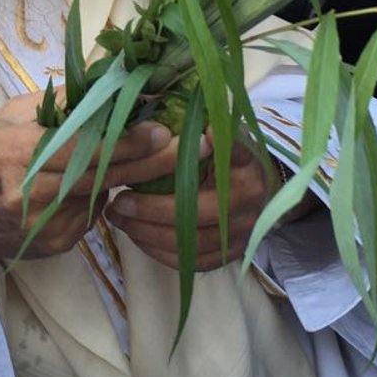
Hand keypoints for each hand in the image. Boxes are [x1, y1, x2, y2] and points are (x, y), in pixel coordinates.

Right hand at [0, 93, 175, 308]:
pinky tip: (109, 186)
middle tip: (191, 146)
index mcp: (16, 150)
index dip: (125, 140)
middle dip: (150, 161)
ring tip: (169, 159)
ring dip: (135, 179)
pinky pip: (94, 214)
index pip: (82, 145)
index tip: (162, 129)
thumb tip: (111, 78)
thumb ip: (58, 101)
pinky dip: (104, 198)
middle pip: (102, 174)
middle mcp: (28, 190)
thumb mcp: (9, 116)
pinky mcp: (56, 242)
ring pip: (103, 195)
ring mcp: (44, 222)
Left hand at [105, 139, 276, 270]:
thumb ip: (200, 126)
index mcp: (246, 164)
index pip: (237, 151)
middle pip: (196, 210)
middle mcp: (249, 199)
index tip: (204, 134)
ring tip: (117, 218)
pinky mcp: (230, 254)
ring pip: (189, 241)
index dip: (222, 144)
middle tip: (118, 202)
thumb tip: (171, 115)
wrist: (259, 192)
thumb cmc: (225, 158)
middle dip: (150, 209)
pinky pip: (190, 260)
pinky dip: (158, 250)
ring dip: (146, 232)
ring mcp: (242, 231)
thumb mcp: (219, 137)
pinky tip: (136, 236)